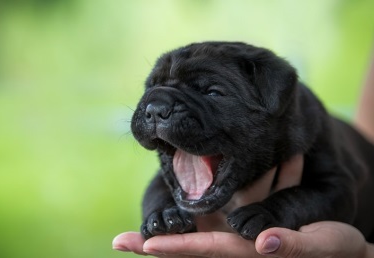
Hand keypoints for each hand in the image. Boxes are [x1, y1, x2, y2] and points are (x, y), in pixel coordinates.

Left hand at [113, 221, 373, 257]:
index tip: (144, 244)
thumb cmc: (332, 250)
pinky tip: (171, 209)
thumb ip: (288, 245)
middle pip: (187, 247)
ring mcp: (234, 238)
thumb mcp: (314, 247)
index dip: (176, 247)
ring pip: (194, 234)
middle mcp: (233, 248)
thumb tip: (262, 243)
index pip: (204, 250)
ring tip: (132, 235)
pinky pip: (214, 220)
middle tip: (121, 242)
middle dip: (156, 245)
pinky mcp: (242, 225)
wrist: (339, 251)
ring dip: (165, 230)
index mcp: (246, 253)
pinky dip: (189, 217)